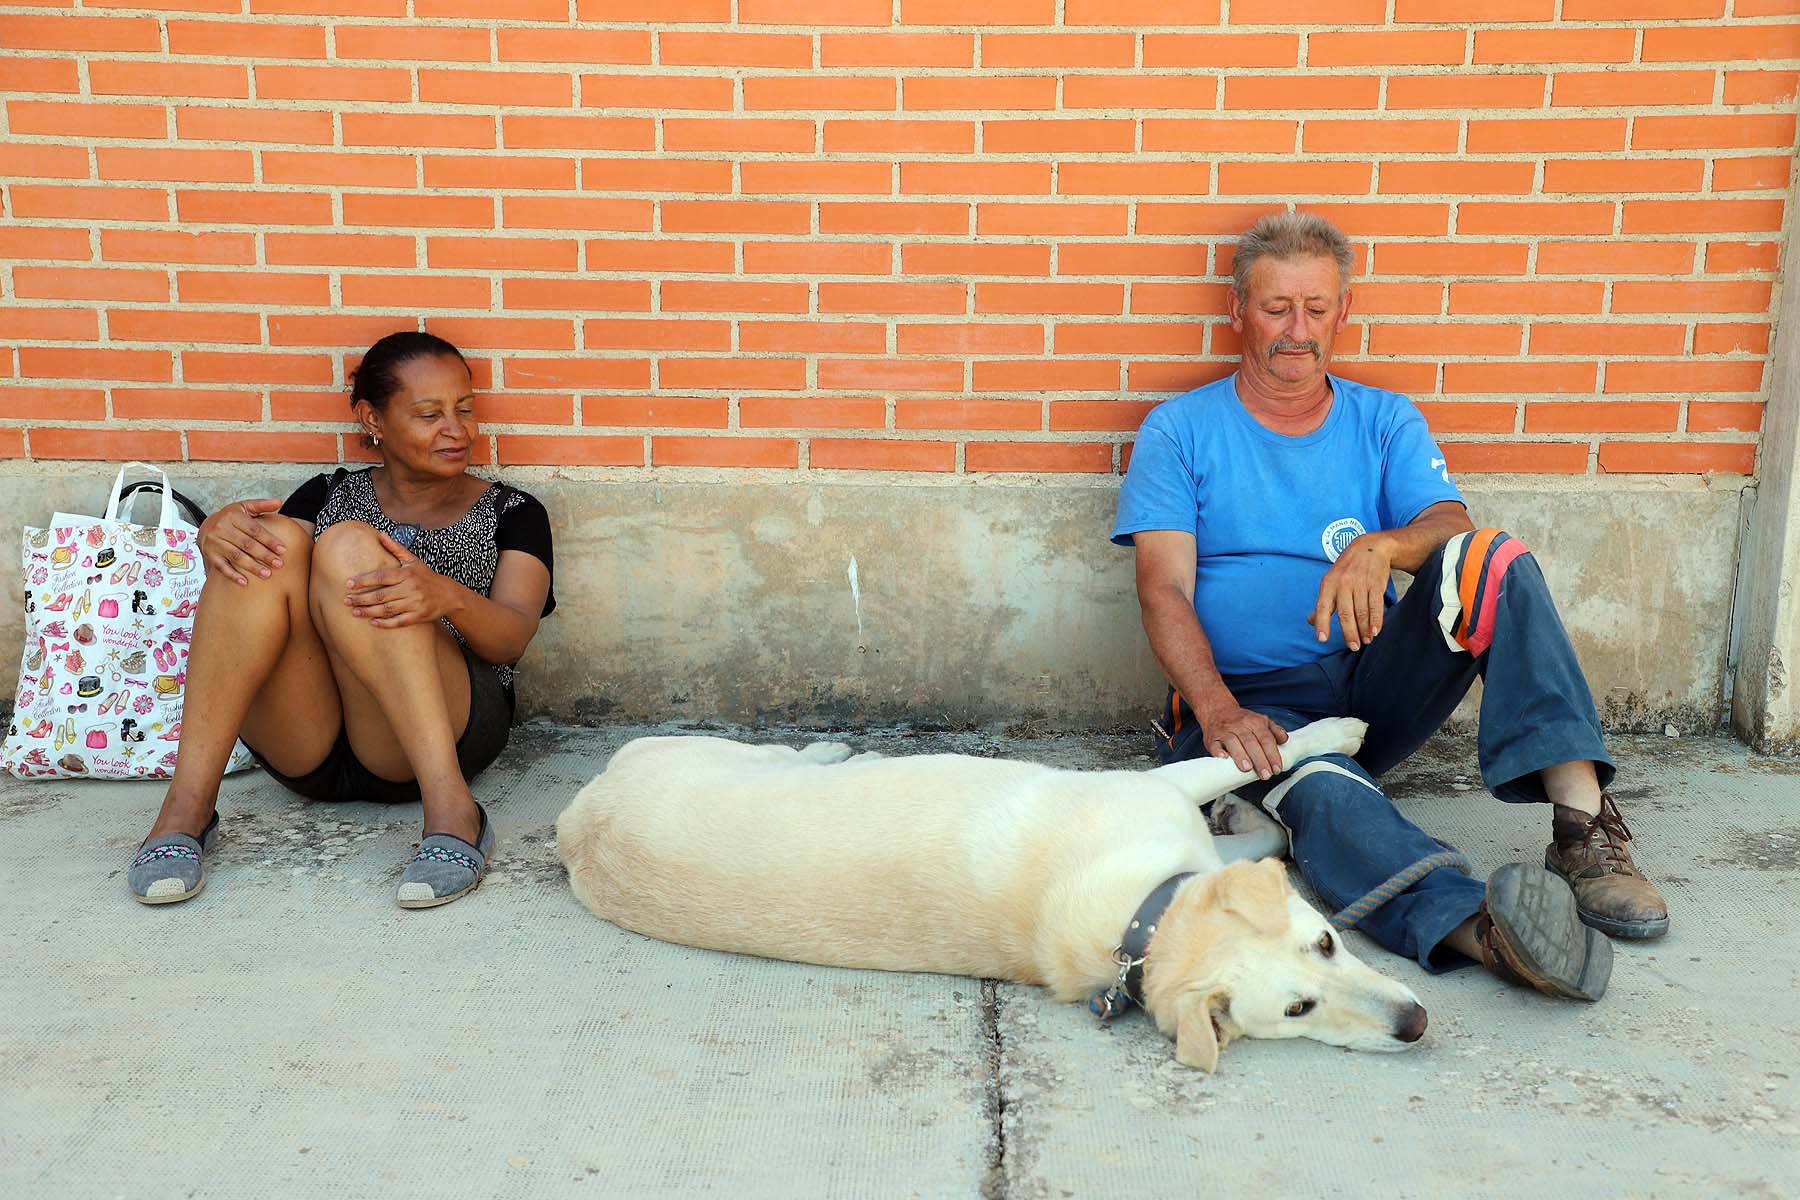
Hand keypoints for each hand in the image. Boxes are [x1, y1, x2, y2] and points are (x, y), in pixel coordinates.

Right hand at [197, 498, 286, 585]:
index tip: (283, 550)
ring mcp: (214, 542)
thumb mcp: (245, 507)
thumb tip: (279, 502)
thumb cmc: (232, 518)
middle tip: (279, 564)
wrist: (207, 526)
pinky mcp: (209, 554)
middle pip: (246, 544)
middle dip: (264, 555)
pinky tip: (245, 582)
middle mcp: (221, 528)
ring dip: (252, 567)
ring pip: (236, 556)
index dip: (269, 540)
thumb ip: (262, 505)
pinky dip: (233, 575)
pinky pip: (221, 566)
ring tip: (267, 574)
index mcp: (232, 515)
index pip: (254, 529)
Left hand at [344, 530, 449, 627]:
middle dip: (362, 598)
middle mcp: (411, 588)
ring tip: (354, 612)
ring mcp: (415, 603)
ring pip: (388, 609)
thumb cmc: (427, 576)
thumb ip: (396, 548)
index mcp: (407, 574)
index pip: (382, 576)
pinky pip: (399, 621)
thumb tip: (381, 534)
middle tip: (346, 600)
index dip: (364, 580)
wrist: (449, 594)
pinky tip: (373, 623)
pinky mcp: (419, 616)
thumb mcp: (413, 560)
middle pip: (382, 595)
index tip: (348, 584)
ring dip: (369, 611)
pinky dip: (385, 623)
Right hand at [1195, 698, 1288, 780]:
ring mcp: (1225, 731)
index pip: (1266, 739)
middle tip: (1266, 774)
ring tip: (1247, 769)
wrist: (1218, 710)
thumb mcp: (1261, 720)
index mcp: (1255, 723)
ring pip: (1233, 743)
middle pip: (1251, 743)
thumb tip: (1284, 740)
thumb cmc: (1242, 720)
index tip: (1277, 768)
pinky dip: (1218, 752)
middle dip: (1260, 760)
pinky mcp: (1212, 738)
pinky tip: (1223, 759)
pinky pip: (1214, 745)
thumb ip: (1275, 731)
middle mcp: (1240, 726)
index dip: (1272, 755)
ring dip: (1240, 756)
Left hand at [1310, 532, 1393, 651]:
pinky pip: (1376, 605)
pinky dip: (1376, 620)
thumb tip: (1310, 622)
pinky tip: (1376, 631)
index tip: (1322, 639)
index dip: (1321, 623)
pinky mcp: (1376, 584)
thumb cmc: (1346, 569)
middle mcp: (1343, 584)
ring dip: (1364, 629)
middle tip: (1353, 646)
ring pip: (1362, 611)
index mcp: (1328, 584)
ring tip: (1366, 640)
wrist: (1369, 548)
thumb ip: (1322, 603)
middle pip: (1345, 613)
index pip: (1322, 606)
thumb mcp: (1330, 581)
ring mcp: (1360, 583)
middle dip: (1349, 633)